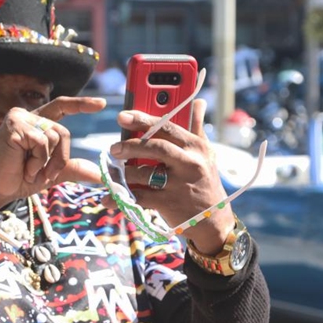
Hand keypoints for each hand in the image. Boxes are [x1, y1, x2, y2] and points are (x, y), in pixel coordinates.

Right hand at [0, 96, 105, 210]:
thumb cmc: (17, 180)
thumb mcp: (50, 173)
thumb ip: (72, 168)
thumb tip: (99, 174)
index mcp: (37, 124)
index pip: (61, 107)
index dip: (81, 104)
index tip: (102, 104)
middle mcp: (28, 116)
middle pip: (64, 132)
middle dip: (60, 158)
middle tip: (45, 175)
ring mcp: (20, 118)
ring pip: (55, 137)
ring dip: (47, 162)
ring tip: (30, 171)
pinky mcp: (14, 126)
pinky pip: (42, 143)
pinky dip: (37, 161)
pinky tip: (23, 167)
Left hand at [102, 99, 233, 254]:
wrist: (213, 221)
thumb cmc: (205, 182)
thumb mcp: (206, 154)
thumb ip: (197, 127)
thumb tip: (198, 101)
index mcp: (196, 147)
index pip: (167, 127)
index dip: (143, 119)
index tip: (123, 115)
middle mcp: (190, 163)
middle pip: (155, 147)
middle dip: (130, 145)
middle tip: (113, 148)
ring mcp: (179, 184)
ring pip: (143, 173)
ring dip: (122, 173)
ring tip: (111, 172)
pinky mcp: (169, 203)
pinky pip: (139, 197)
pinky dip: (121, 198)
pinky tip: (109, 198)